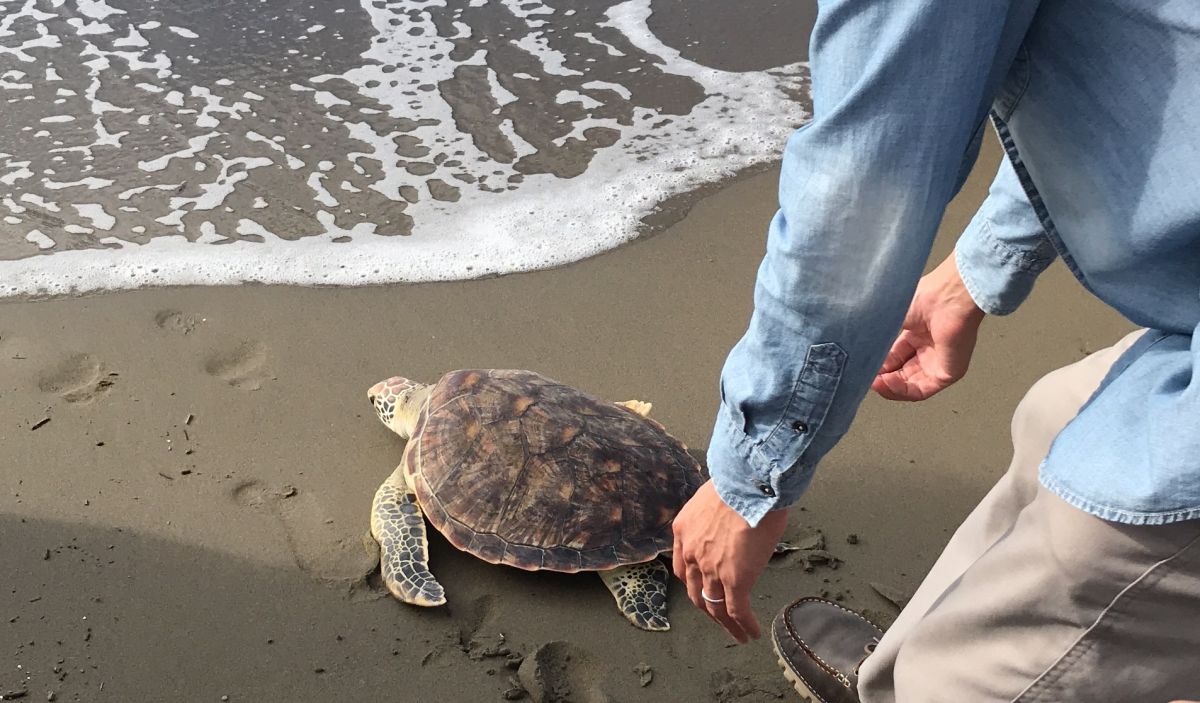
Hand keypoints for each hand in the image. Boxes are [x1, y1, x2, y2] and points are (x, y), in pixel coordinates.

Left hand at [671, 481, 788, 643]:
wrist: (748, 482)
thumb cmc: (739, 480)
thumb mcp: (715, 497)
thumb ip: (716, 516)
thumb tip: (734, 522)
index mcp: (683, 530)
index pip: (684, 567)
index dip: (695, 582)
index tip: (705, 590)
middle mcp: (692, 552)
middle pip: (696, 591)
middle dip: (708, 608)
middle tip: (719, 618)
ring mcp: (711, 568)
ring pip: (715, 606)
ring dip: (726, 624)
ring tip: (738, 635)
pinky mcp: (735, 578)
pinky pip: (737, 610)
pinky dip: (744, 625)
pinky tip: (751, 633)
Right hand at [872, 253, 985, 400]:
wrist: (948, 297)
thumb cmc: (925, 296)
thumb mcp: (888, 317)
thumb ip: (874, 336)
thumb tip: (856, 348)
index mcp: (915, 332)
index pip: (892, 357)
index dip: (876, 364)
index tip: (861, 366)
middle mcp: (927, 348)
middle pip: (900, 373)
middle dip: (880, 378)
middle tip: (865, 377)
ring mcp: (938, 361)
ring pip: (909, 385)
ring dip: (888, 388)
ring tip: (873, 383)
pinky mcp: (948, 373)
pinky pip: (922, 390)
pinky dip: (902, 390)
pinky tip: (886, 382)